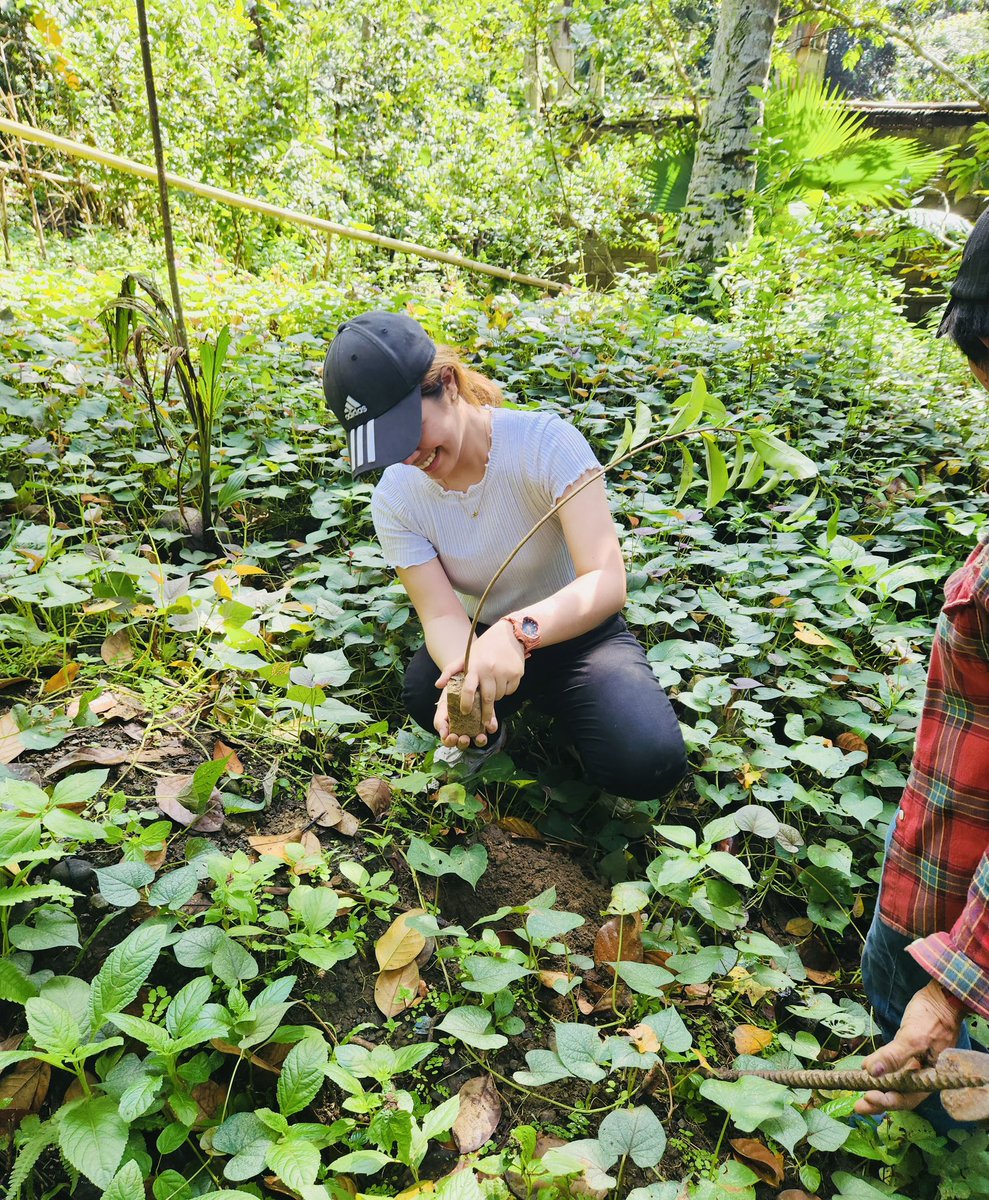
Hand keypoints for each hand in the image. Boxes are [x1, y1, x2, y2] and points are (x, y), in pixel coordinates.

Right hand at [433, 685, 497, 749]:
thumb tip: (438, 684)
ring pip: (475, 738)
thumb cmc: (459, 679)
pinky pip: (488, 727)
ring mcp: (473, 723)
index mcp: (446, 719)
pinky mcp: (485, 719)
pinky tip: (491, 725)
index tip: (452, 736)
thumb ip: (444, 680)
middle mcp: (459, 725)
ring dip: (478, 740)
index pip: (444, 735)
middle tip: (464, 738)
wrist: (474, 677)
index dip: (447, 739)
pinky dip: (490, 727)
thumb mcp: (449, 680)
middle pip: (459, 741)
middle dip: (461, 743)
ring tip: (481, 737)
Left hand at [435, 624, 524, 734]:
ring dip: (496, 697)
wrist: (509, 634)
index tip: (464, 712)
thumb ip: (451, 671)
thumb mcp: (466, 656)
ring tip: (493, 687)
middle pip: (488, 699)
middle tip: (485, 723)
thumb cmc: (484, 647)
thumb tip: (438, 686)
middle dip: (486, 713)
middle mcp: (490, 670)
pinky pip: (510, 690)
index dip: (466, 703)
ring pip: (500, 696)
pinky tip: (503, 679)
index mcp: (475, 667)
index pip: (468, 689)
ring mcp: (504, 672)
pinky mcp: (516, 674)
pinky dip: (506, 690)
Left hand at [854, 980, 964, 1117]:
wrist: (941, 999)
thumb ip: (893, 1056)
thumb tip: (870, 1072)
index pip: (908, 1098)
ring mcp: (917, 1065)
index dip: (888, 1100)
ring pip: (897, 1084)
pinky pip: (896, 1071)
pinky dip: (883, 1075)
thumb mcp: (912, 1037)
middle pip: (901, 1095)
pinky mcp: (910, 1055)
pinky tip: (870, 1076)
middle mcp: (924, 1076)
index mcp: (930, 1078)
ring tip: (859, 1096)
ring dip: (879, 1090)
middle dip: (880, 1101)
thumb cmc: (931, 1018)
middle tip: (858, 1107)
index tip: (867, 1096)